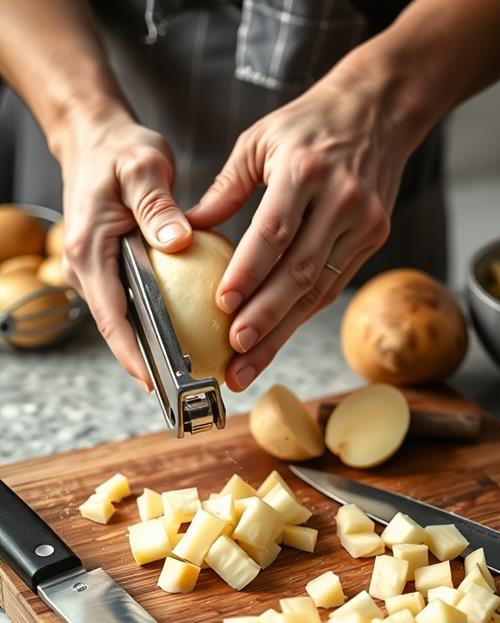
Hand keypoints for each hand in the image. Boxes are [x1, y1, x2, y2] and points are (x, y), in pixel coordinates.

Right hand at [59, 111, 191, 386]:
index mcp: (89, 251)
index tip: (155, 383)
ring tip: (191, 371)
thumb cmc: (119, 150)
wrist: (97, 138)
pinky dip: (156, 321)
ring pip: (125, 320)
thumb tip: (177, 242)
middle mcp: (87, 268)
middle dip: (148, 362)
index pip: (111, 316)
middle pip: (118, 328)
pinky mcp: (111, 268)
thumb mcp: (142, 167)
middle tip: (186, 388)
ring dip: (152, 346)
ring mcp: (97, 271)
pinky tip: (187, 332)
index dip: (132, 354)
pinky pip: (133, 303)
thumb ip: (158, 205)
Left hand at [187, 68, 412, 391]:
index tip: (222, 307)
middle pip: (300, 272)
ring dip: (282, 331)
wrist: (378, 110)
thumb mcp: (258, 142)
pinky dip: (302, 313)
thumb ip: (224, 190)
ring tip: (248, 363)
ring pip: (319, 289)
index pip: (274, 232)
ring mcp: (364, 223)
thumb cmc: (309, 124)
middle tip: (234, 354)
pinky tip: (278, 337)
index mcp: (305, 170)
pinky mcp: (374, 238)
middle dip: (265, 319)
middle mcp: (341, 200)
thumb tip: (186, 232)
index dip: (249, 273)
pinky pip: (333, 285)